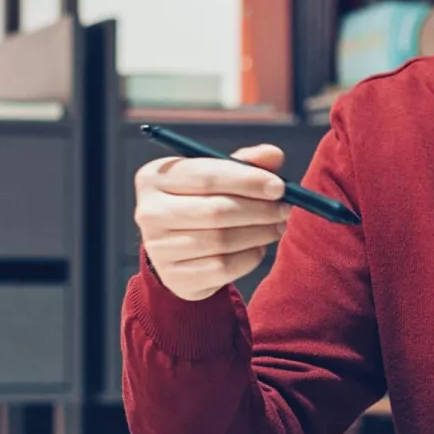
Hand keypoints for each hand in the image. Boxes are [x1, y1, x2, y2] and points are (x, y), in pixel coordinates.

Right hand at [135, 144, 289, 301]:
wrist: (178, 250)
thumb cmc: (202, 201)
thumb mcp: (218, 176)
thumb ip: (246, 163)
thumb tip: (273, 156)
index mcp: (155, 177)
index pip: (206, 177)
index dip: (247, 181)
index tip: (279, 187)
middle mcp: (149, 212)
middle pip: (215, 211)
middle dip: (258, 210)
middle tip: (284, 209)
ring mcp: (159, 248)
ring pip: (222, 241)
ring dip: (259, 233)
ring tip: (277, 226)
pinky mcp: (175, 277)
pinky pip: (223, 268)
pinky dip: (250, 256)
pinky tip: (259, 246)